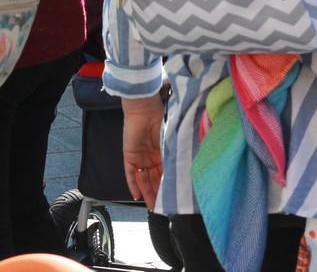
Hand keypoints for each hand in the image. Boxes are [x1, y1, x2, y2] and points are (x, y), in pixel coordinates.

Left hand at [121, 94, 164, 210]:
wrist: (145, 109)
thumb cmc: (161, 120)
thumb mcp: (171, 141)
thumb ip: (175, 155)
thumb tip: (187, 171)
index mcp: (163, 153)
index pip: (165, 174)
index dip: (168, 187)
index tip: (173, 199)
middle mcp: (151, 158)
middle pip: (154, 180)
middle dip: (157, 194)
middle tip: (161, 208)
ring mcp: (140, 157)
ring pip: (143, 179)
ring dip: (147, 192)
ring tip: (152, 206)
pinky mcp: (129, 155)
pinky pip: (130, 173)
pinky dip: (133, 184)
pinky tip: (136, 195)